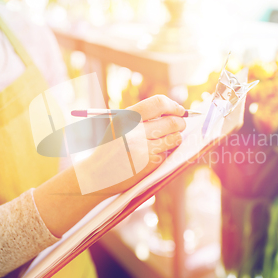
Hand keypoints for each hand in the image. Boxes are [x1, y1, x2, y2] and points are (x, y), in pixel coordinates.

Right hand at [34, 95, 186, 236]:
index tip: (179, 110)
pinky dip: (165, 152)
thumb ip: (143, 117)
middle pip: (172, 122)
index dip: (173, 105)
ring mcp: (143, 150)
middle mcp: (135, 132)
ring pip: (174, 139)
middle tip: (180, 124)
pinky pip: (167, 154)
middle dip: (180, 123)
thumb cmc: (111, 146)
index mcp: (126, 118)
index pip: (158, 103)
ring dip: (176, 138)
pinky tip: (153, 154)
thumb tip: (175, 111)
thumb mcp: (120, 125)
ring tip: (168, 139)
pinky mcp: (149, 165)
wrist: (96, 174)